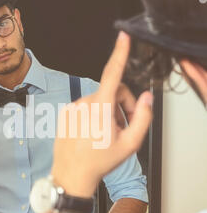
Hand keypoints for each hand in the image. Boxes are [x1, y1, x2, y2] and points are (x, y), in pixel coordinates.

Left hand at [51, 32, 152, 197]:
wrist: (72, 175)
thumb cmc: (99, 162)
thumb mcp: (130, 144)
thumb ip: (143, 117)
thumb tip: (146, 98)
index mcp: (100, 108)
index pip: (113, 74)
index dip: (119, 53)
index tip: (123, 37)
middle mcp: (84, 104)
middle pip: (112, 92)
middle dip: (122, 106)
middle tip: (124, 127)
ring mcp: (73, 108)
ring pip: (99, 100)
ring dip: (108, 112)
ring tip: (107, 134)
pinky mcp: (66, 113)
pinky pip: (86, 106)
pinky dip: (94, 115)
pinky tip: (93, 133)